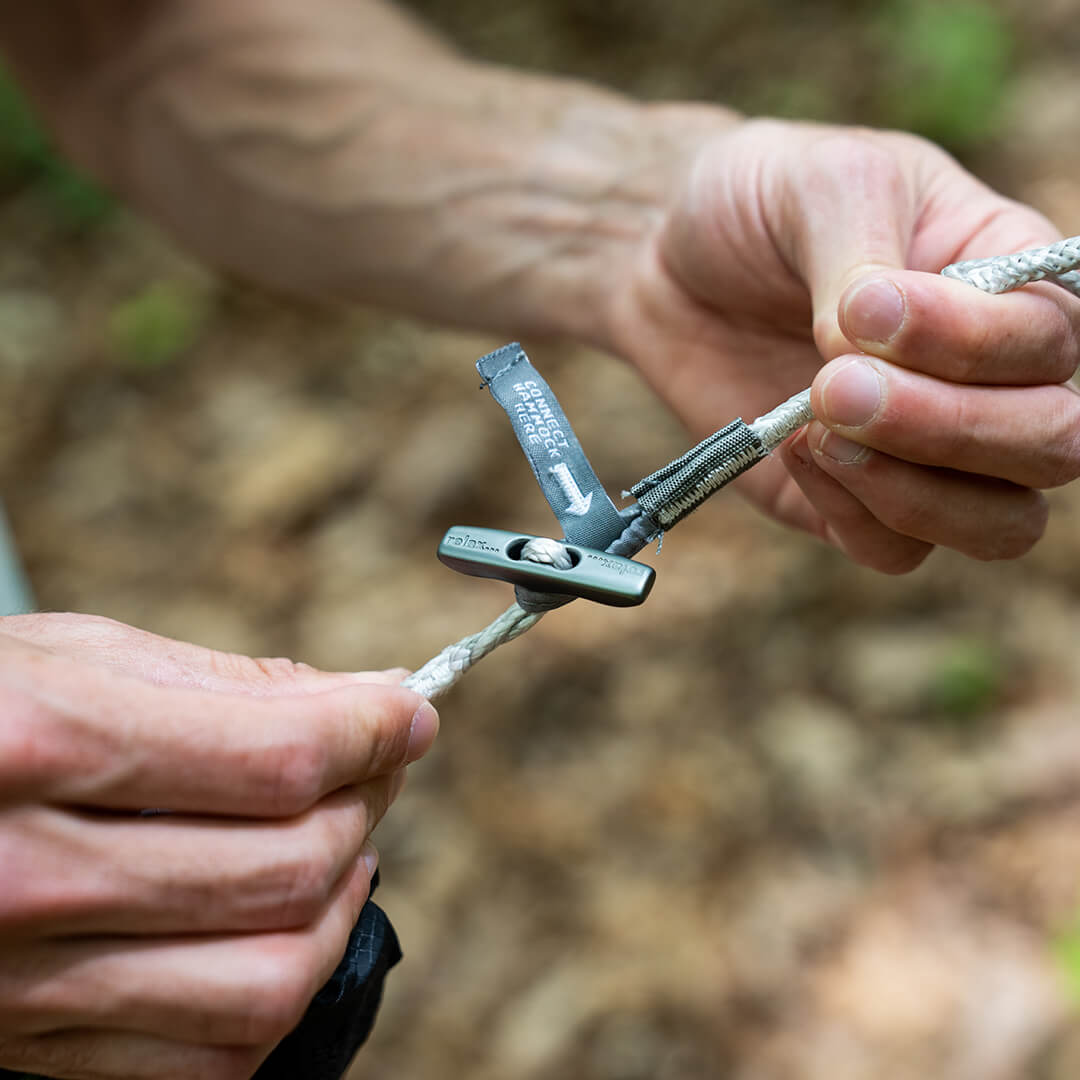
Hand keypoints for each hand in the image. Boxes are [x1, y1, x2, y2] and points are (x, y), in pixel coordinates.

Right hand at [0, 612, 437, 1079]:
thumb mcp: (67, 658)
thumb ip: (225, 686)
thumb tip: (360, 698)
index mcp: (32, 747)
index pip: (275, 757)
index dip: (371, 728)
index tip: (408, 710)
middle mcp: (24, 879)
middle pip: (286, 867)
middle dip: (364, 802)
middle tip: (372, 762)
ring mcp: (21, 985)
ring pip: (266, 981)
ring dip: (339, 903)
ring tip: (338, 843)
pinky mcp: (28, 1050)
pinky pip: (206, 1058)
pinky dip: (277, 991)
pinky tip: (277, 923)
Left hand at [608, 117, 1079, 570]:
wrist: (672, 263)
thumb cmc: (763, 205)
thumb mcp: (824, 185)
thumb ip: (865, 258)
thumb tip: (868, 351)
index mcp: (1009, 283)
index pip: (1052, 342)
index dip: (973, 343)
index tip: (867, 309)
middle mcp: (989, 378)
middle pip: (1053, 444)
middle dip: (949, 427)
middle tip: (836, 385)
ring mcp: (927, 452)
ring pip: (998, 523)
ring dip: (914, 491)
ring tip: (816, 426)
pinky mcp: (856, 501)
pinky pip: (896, 551)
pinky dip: (854, 515)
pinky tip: (794, 450)